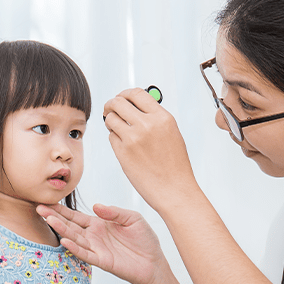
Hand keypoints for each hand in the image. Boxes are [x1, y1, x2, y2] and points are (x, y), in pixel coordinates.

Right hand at [36, 203, 167, 283]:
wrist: (154, 262)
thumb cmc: (144, 239)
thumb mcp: (132, 218)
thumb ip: (114, 212)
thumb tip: (96, 205)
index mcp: (99, 224)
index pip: (76, 216)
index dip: (62, 210)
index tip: (46, 202)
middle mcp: (94, 236)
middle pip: (70, 226)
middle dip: (55, 217)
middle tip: (39, 208)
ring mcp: (96, 248)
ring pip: (74, 238)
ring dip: (61, 229)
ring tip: (48, 219)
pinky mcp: (102, 261)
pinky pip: (85, 254)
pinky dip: (75, 248)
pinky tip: (64, 240)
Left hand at [103, 88, 196, 212]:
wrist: (174, 190)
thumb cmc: (174, 166)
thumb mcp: (171, 134)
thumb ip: (154, 118)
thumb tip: (136, 106)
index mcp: (162, 117)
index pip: (136, 93)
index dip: (124, 94)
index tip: (120, 98)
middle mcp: (147, 125)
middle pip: (118, 102)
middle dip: (111, 105)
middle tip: (109, 110)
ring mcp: (133, 138)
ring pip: (111, 119)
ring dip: (110, 122)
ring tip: (117, 130)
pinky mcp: (123, 152)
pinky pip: (111, 137)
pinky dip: (114, 139)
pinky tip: (124, 147)